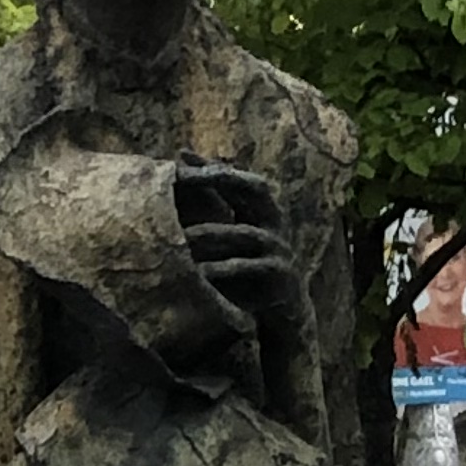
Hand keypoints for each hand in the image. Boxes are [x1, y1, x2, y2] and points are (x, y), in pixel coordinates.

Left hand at [174, 161, 310, 356]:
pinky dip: (225, 269)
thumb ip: (213, 204)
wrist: (283, 309)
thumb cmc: (249, 266)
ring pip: (244, 233)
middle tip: (189, 179)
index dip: (212, 165)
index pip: (238, 177)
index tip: (182, 157)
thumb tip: (183, 164)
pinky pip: (249, 267)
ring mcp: (279, 246)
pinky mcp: (279, 273)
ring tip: (185, 237)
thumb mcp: (233, 233)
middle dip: (222, 181)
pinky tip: (202, 272)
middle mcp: (275, 221)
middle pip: (254, 189)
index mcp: (263, 208)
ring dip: (213, 234)